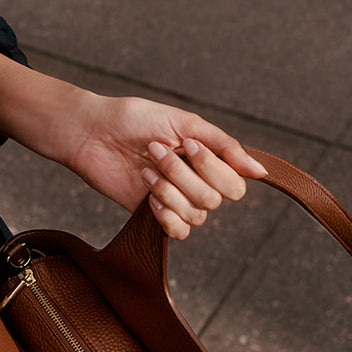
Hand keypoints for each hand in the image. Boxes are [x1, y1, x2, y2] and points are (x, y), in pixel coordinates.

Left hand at [68, 95, 267, 238]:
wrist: (91, 132)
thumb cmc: (134, 119)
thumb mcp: (183, 122)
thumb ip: (224, 145)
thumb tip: (260, 171)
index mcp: (207, 159)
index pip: (235, 184)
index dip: (214, 169)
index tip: (187, 145)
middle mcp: (196, 181)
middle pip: (214, 200)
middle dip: (184, 176)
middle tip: (156, 152)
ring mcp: (175, 199)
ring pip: (196, 215)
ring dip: (169, 190)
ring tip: (146, 169)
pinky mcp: (153, 214)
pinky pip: (178, 232)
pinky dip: (166, 216)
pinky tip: (148, 198)